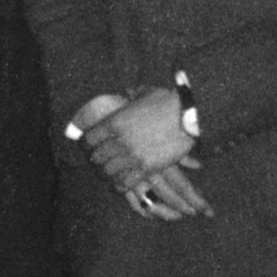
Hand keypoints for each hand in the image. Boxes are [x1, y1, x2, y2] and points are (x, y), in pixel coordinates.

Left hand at [83, 89, 213, 218]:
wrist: (189, 116)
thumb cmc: (168, 101)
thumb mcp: (146, 94)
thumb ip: (133, 95)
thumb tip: (128, 92)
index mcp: (114, 121)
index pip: (89, 139)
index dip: (87, 144)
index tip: (89, 147)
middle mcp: (119, 140)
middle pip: (96, 157)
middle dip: (96, 160)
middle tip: (98, 162)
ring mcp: (132, 155)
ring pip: (108, 172)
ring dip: (107, 173)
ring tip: (108, 174)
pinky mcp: (146, 168)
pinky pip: (125, 182)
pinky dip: (121, 184)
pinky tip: (120, 184)